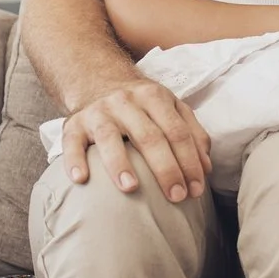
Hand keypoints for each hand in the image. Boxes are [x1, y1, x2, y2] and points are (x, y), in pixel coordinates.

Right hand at [61, 76, 211, 201]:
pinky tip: (81, 179)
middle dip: (165, 169)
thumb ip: (193, 134)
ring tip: (131, 188)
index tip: (196, 190)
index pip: (177, 132)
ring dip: (120, 164)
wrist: (99, 80)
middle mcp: (126, 102)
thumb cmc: (143, 106)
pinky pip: (71, 142)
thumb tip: (206, 168)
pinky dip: (74, 160)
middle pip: (149, 137)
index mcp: (155, 97)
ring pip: (109, 138)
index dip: (189, 162)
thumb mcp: (172, 109)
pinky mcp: (73, 123)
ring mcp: (98, 112)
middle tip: (176, 197)